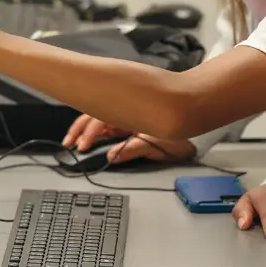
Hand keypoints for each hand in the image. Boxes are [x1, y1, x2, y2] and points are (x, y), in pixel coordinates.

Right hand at [62, 115, 195, 163]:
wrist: (196, 130)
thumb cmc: (179, 136)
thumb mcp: (157, 144)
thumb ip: (134, 148)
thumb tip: (112, 156)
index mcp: (130, 111)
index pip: (103, 118)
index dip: (90, 131)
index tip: (82, 145)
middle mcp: (125, 110)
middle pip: (96, 114)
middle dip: (80, 127)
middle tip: (69, 143)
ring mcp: (126, 115)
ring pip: (99, 117)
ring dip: (84, 128)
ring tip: (73, 141)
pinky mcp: (129, 123)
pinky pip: (108, 124)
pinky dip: (95, 131)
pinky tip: (87, 139)